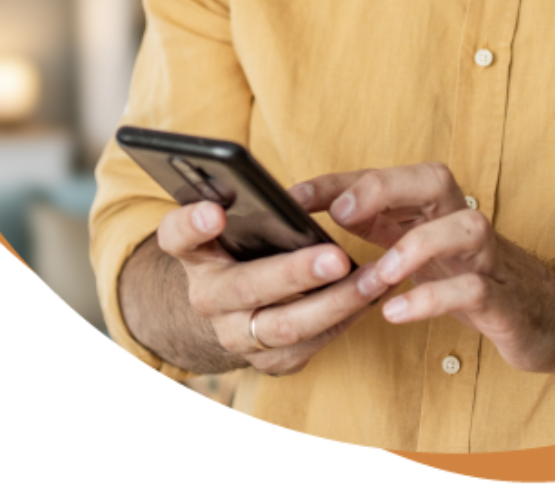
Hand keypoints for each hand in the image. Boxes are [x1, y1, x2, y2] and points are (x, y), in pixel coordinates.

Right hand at [154, 199, 377, 375]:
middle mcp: (207, 298)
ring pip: (286, 326)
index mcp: (195, 253)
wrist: (236, 308)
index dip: (193, 224)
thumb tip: (294, 192)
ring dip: (337, 301)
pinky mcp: (269, 361)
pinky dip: (346, 318)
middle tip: (337, 256)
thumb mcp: (237, 221)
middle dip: (295, 274)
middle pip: (246, 287)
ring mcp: (235, 336)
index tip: (216, 211)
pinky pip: (311, 344)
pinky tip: (375, 294)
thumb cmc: (246, 245)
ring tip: (376, 277)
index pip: (178, 236)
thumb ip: (250, 203)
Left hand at [291, 163, 554, 375]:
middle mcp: (460, 220)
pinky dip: (433, 297)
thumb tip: (309, 214)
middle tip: (342, 213)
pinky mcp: (501, 297)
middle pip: (433, 178)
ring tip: (376, 274)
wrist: (541, 316)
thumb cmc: (468, 274)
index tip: (293, 196)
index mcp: (434, 207)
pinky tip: (396, 311)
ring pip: (466, 227)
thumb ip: (373, 225)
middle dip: (385, 188)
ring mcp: (486, 257)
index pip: (384, 177)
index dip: (337, 182)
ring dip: (417, 246)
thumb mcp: (415, 246)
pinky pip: (472, 288)